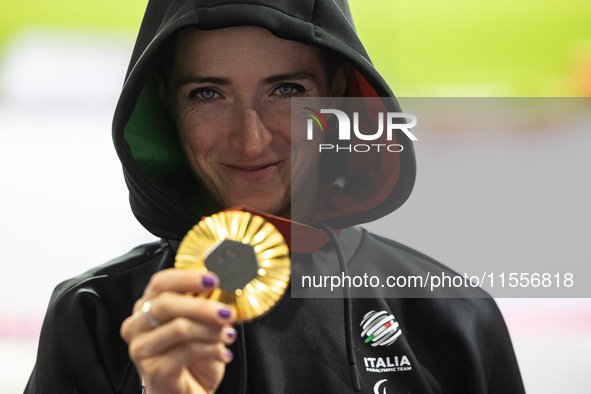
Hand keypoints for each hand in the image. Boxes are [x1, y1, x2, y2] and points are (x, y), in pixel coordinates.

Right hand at [120, 268, 236, 393]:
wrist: (191, 392)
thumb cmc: (194, 357)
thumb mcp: (201, 324)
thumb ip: (204, 303)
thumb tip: (223, 287)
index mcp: (146, 307)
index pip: (160, 282)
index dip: (187, 277)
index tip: (213, 280)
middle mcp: (137, 326)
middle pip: (165, 304)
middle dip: (202, 306)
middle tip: (227, 312)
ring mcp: (141, 350)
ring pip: (179, 328)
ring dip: (210, 330)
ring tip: (228, 335)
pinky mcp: (153, 371)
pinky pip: (186, 352)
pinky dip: (211, 350)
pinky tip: (223, 353)